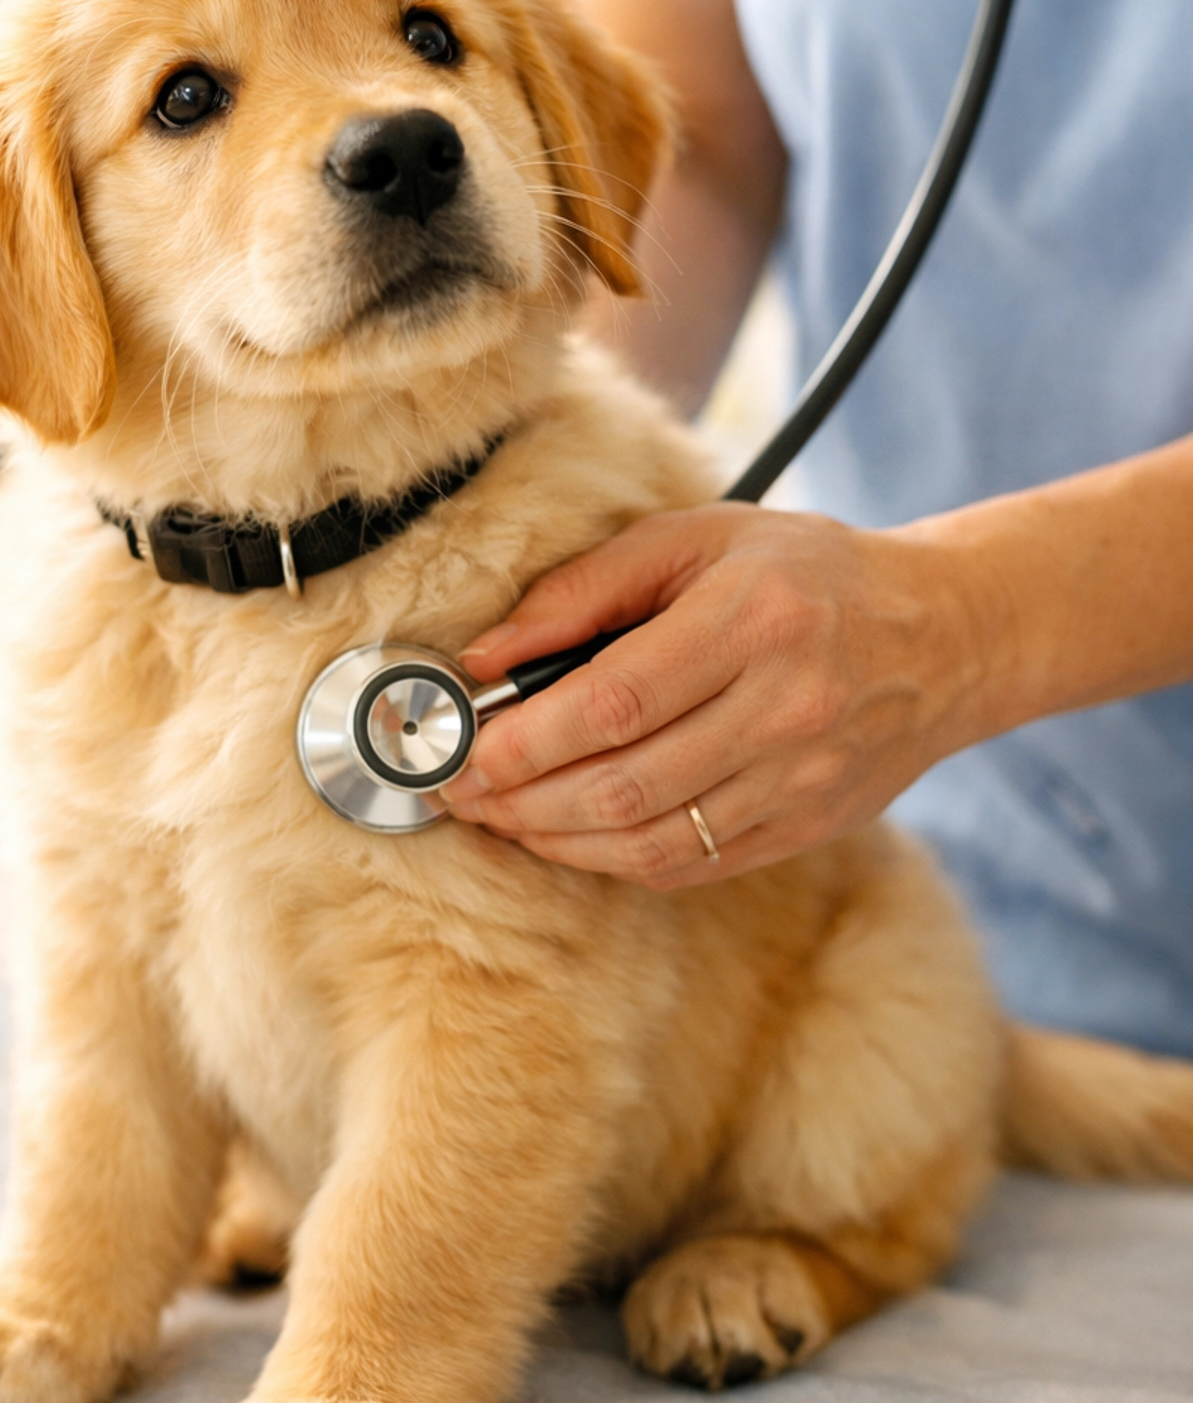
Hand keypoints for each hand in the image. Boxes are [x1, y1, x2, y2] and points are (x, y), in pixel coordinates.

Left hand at [440, 505, 991, 885]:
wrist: (941, 636)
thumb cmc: (800, 573)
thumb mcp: (696, 539)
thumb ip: (584, 590)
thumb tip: (485, 655)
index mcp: (753, 619)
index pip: (615, 700)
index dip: (525, 738)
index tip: (461, 747)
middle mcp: (786, 706)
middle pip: (625, 783)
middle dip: (522, 799)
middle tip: (460, 791)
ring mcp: (803, 779)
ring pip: (652, 840)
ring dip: (556, 840)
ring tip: (500, 817)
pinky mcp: (807, 826)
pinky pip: (691, 863)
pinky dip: (614, 859)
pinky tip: (567, 836)